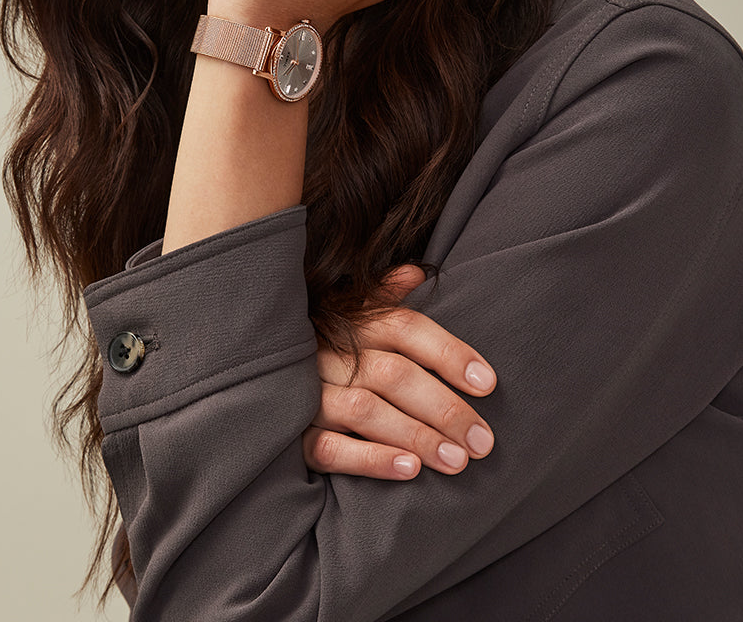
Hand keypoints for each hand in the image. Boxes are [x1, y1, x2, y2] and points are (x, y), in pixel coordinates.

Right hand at [302, 265, 496, 479]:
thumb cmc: (323, 339)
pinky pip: (329, 449)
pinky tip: (408, 471)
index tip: (488, 383)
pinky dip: (370, 459)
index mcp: (354, 321)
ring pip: (365, 411)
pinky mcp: (293, 432)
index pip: (407, 329)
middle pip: (394, 374)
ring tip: (456, 461)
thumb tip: (414, 272)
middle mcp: (331, 352)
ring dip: (415, 436)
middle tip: (482, 441)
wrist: (254, 367)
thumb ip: (385, 293)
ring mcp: (309, 392)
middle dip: (444, 408)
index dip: (450, 354)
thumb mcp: (349, 309)